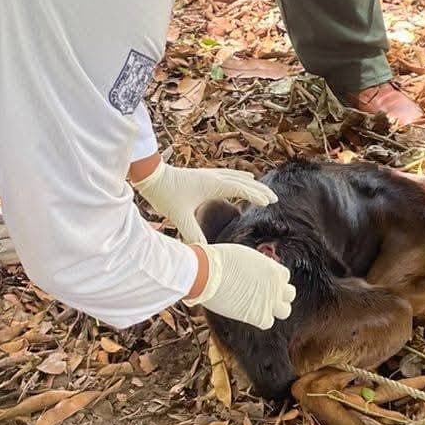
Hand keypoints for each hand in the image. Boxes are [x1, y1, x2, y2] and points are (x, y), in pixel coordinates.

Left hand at [133, 160, 275, 241]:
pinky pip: (228, 175)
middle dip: (259, 190)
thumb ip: (192, 233)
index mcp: (213, 185)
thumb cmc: (165, 195)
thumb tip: (203, 250)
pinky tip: (242, 178)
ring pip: (236, 177)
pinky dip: (239, 178)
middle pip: (243, 181)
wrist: (151, 176)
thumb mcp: (180, 217)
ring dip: (251, 183)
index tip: (269, 202)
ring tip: (262, 189)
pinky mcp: (204, 175)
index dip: (256, 195)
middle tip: (274, 198)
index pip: (241, 189)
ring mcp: (209, 174)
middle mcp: (214, 177)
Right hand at [186, 242, 294, 329]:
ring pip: (285, 311)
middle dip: (278, 295)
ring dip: (273, 310)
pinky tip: (247, 314)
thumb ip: (255, 265)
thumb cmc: (219, 261)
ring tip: (258, 308)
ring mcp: (269, 301)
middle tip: (263, 297)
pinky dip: (259, 320)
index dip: (273, 281)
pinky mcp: (259, 316)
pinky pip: (267, 322)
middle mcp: (276, 285)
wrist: (207, 273)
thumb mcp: (244, 256)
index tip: (263, 283)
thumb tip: (251, 271)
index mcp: (273, 268)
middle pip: (289, 294)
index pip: (284, 277)